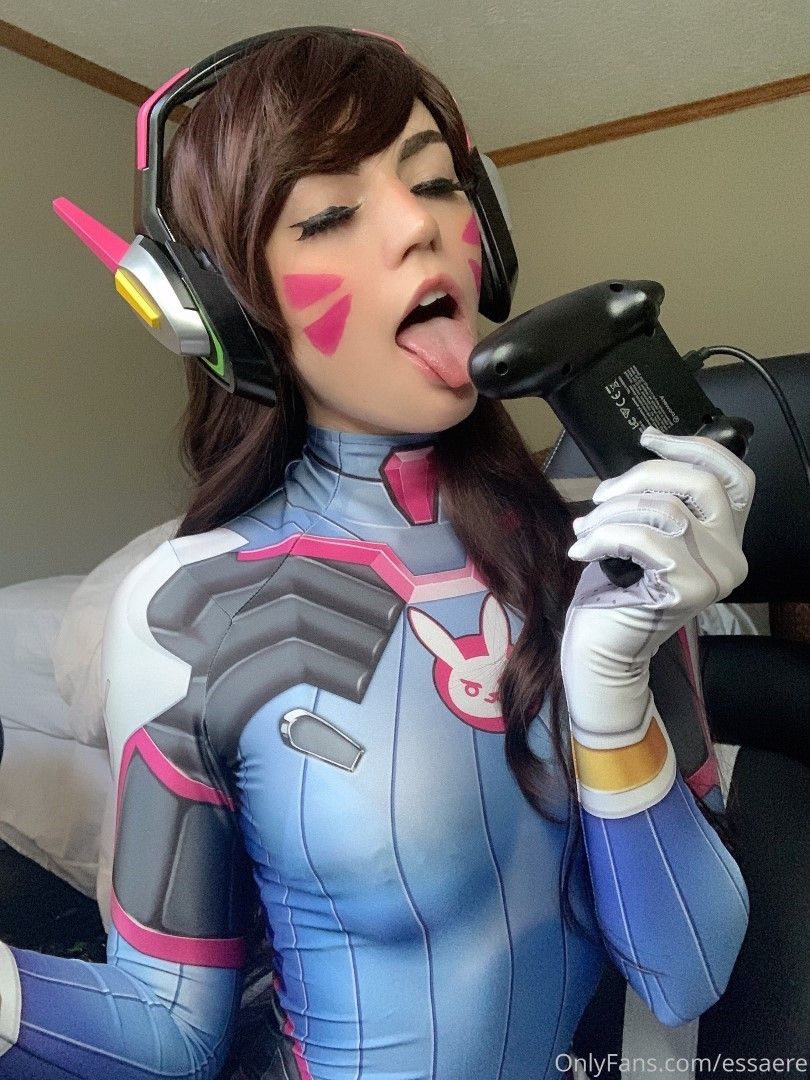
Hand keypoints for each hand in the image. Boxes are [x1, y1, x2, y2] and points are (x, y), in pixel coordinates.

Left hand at [561, 427, 754, 748]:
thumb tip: (647, 453)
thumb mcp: (645, 536)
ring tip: (584, 528)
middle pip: (698, 483)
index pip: (734, 476)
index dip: (694, 447)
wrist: (602, 650)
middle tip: (600, 497)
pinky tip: (582, 550)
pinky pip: (641, 538)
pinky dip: (603, 537)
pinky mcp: (686, 589)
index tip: (650, 438)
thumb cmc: (616, 593)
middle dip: (639, 477)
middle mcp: (731, 555)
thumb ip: (660, 502)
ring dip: (611, 511)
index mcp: (726, 537)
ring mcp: (714, 574)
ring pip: (664, 509)